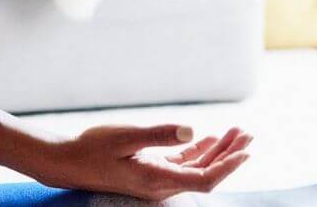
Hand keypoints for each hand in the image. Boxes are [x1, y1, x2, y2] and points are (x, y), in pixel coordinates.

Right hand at [30, 123, 251, 200]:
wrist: (69, 162)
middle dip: (229, 155)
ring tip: (235, 133)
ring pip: (196, 169)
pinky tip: (208, 138)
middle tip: (247, 134)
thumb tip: (192, 130)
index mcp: (157, 179)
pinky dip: (198, 152)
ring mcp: (157, 180)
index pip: (204, 179)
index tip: (246, 150)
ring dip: (216, 152)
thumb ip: (159, 135)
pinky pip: (182, 165)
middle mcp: (161, 185)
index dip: (228, 166)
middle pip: (206, 174)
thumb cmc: (93, 148)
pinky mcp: (150, 172)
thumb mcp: (126, 136)